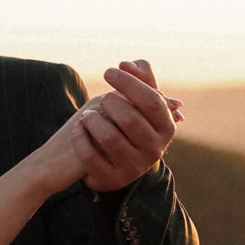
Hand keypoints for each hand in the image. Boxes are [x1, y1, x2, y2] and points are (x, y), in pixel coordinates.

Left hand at [72, 60, 179, 191]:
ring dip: (92, 120)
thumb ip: (139, 78)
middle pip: (130, 118)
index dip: (128, 83)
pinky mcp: (113, 180)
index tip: (108, 72)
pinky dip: (80, 138)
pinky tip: (78, 128)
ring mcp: (135, 167)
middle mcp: (155, 150)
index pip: (151, 100)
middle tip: (100, 99)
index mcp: (166, 127)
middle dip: (109, 102)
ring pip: (110, 138)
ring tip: (86, 115)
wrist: (115, 162)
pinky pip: (91, 157)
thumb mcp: (139, 101)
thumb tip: (126, 64)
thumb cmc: (128, 123)